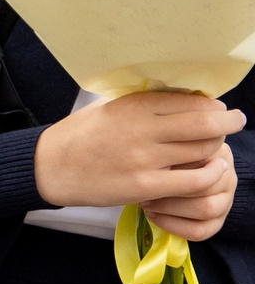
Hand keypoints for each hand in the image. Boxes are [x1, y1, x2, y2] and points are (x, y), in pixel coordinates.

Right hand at [36, 92, 244, 233]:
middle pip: (207, 124)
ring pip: (204, 150)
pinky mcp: (143, 185)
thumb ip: (145, 103)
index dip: (214, 106)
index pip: (193, 101)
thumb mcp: (111, 107)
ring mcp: (144, 158)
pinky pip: (194, 180)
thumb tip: (188, 99)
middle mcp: (142, 128)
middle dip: (228, 123)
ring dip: (217, 149)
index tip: (219, 109)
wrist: (49, 167)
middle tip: (234, 122)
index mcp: (134, 105)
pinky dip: (210, 174)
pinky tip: (212, 171)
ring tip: (216, 150)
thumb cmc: (81, 135)